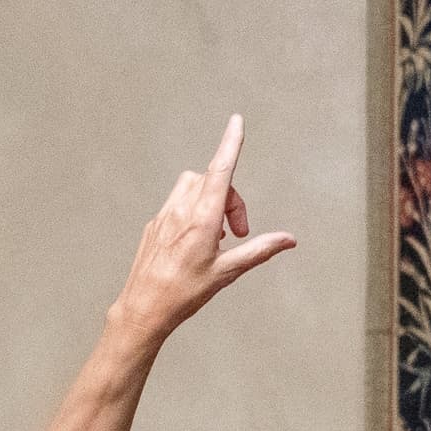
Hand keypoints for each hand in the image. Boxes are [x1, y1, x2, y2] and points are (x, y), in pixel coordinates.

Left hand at [107, 113, 297, 342]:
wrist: (143, 308)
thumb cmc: (183, 294)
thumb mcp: (227, 272)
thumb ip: (259, 249)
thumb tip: (288, 240)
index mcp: (201, 219)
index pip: (220, 170)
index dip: (230, 143)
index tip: (236, 122)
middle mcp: (180, 210)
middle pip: (212, 180)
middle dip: (232, 198)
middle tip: (240, 232)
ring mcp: (164, 215)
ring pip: (192, 186)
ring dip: (212, 200)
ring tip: (217, 236)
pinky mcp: (154, 225)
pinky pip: (178, 203)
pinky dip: (194, 210)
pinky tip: (197, 242)